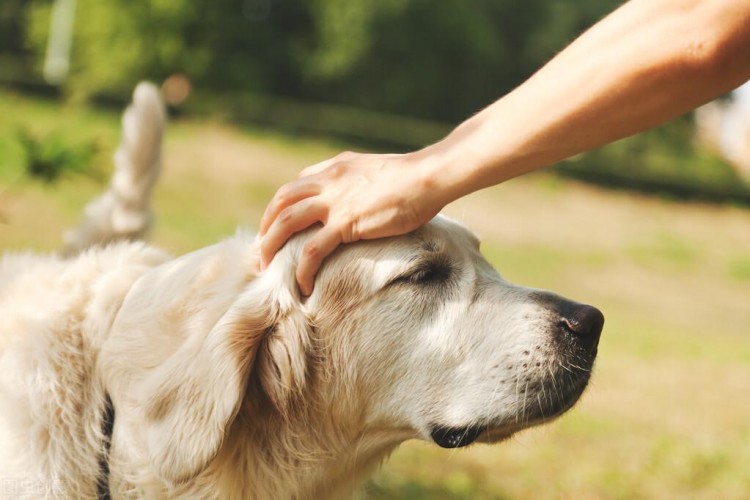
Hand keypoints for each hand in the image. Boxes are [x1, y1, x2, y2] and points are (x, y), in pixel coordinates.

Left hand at [259, 151, 443, 294]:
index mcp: (334, 169)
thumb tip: (354, 197)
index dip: (281, 209)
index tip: (277, 230)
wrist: (428, 177)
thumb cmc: (412, 178)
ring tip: (268, 270)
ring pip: (286, 223)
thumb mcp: (374, 170)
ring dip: (271, 247)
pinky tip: (302, 284)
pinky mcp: (345, 223)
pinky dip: (302, 269)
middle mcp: (328, 181)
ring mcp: (334, 202)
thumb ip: (355, 180)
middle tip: (262, 252)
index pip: (295, 186)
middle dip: (266, 228)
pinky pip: (312, 250)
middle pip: (281, 202)